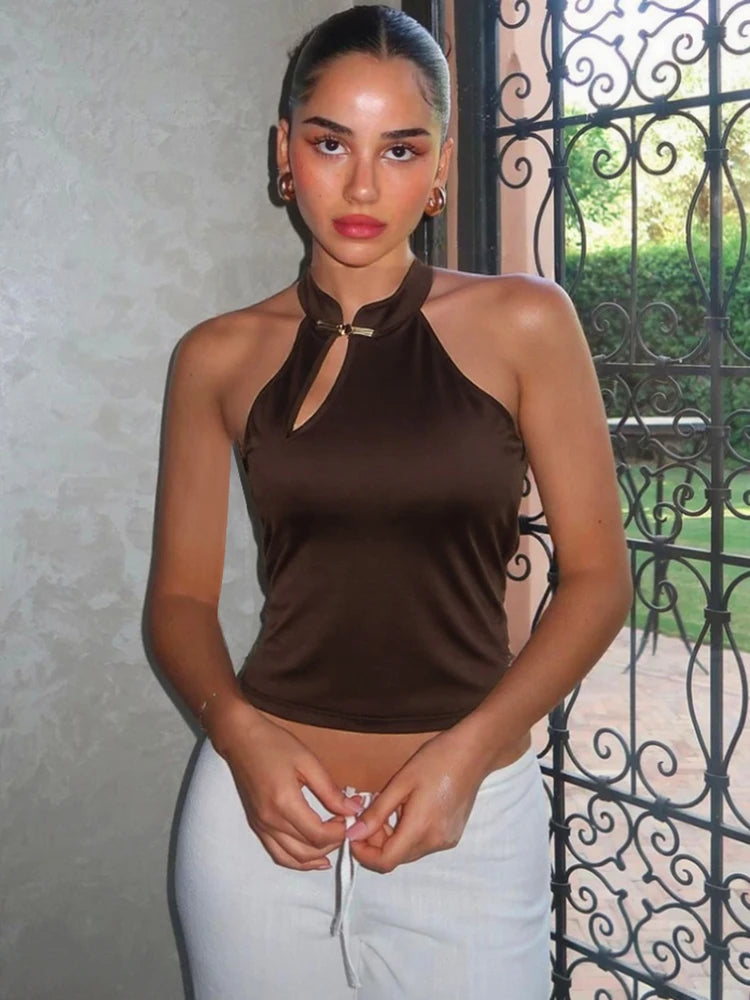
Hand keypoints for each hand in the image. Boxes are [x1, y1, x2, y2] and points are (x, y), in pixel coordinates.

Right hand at [215, 705, 363, 870]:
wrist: (241, 739)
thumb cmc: (273, 744)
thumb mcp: (308, 761)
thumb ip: (330, 790)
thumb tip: (352, 809)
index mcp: (284, 802)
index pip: (318, 834)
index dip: (339, 832)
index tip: (350, 819)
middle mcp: (270, 820)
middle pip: (307, 849)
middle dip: (332, 843)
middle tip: (345, 826)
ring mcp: (261, 826)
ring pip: (292, 858)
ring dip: (315, 856)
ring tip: (333, 844)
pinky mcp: (257, 825)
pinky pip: (277, 854)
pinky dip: (296, 860)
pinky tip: (312, 857)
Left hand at [345, 727, 486, 872]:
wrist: (474, 752)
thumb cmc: (436, 760)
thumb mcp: (401, 782)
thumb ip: (376, 812)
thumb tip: (353, 834)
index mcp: (421, 829)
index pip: (386, 862)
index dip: (363, 853)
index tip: (353, 832)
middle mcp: (436, 842)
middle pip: (397, 857)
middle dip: (376, 842)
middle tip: (369, 812)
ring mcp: (447, 841)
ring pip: (409, 851)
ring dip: (392, 837)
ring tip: (389, 806)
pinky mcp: (453, 835)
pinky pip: (423, 843)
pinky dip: (409, 833)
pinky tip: (408, 809)